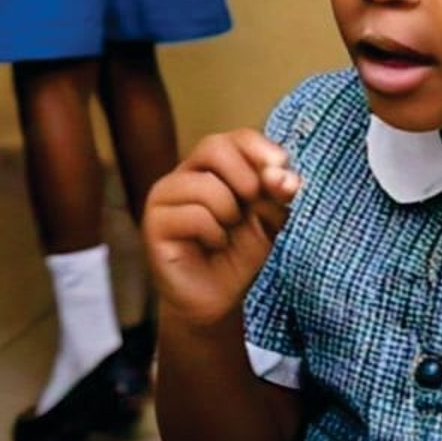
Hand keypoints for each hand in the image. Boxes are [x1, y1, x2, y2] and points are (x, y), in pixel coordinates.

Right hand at [143, 129, 299, 330]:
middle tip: (252, 204)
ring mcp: (164, 196)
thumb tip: (287, 177)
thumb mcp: (267, 223)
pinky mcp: (154, 222)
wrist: (216, 303)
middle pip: (213, 146)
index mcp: (211, 168)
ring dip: (231, 215)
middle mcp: (184, 174)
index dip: (261, 149)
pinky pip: (195, 215)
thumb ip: (274, 197)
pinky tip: (212, 246)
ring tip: (226, 235)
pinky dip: (215, 234)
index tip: (284, 172)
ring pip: (207, 185)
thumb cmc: (238, 258)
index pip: (235, 138)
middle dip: (246, 177)